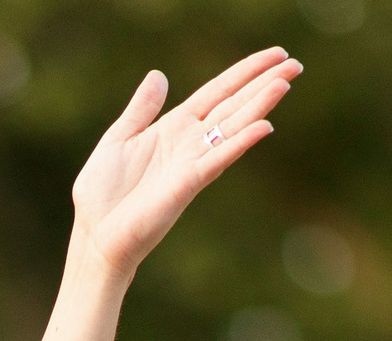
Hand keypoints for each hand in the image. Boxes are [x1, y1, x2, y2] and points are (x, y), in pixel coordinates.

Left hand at [71, 51, 301, 279]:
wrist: (95, 234)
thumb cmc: (102, 193)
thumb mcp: (119, 138)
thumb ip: (141, 109)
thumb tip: (158, 75)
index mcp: (174, 128)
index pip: (218, 92)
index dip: (244, 73)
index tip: (274, 55)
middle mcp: (189, 144)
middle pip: (234, 106)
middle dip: (263, 84)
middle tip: (296, 64)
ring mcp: (191, 164)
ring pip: (233, 128)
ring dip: (259, 105)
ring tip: (285, 82)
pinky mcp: (186, 185)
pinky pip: (218, 159)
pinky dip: (241, 143)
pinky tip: (265, 126)